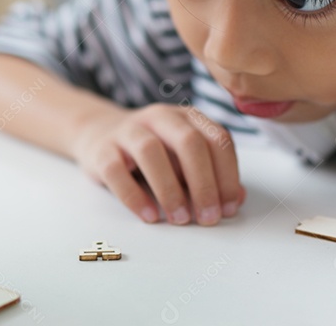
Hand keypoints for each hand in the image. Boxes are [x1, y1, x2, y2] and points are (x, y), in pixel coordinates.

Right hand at [70, 103, 243, 224]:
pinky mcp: (102, 149)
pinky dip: (135, 196)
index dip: (227, 176)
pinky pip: (117, 171)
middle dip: (203, 183)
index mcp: (188, 118)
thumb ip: (211, 177)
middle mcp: (161, 117)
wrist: (100, 134)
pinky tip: (150, 216)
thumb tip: (235, 200)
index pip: (218, 140)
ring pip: (151, 151)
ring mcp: (128, 130)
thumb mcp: (184, 160)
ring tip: (179, 219)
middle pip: (188, 142)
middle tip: (207, 218)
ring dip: (169, 189)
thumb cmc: (152, 153)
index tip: (227, 209)